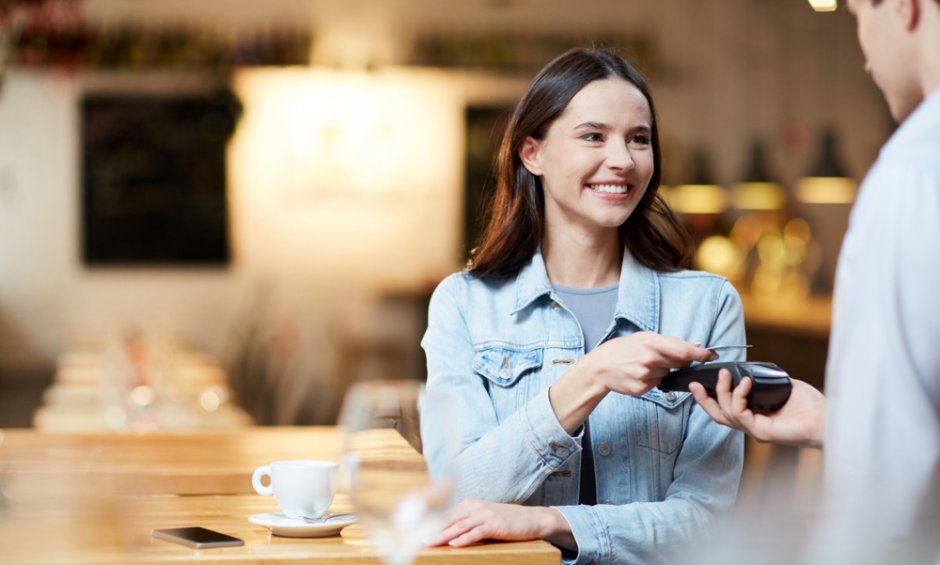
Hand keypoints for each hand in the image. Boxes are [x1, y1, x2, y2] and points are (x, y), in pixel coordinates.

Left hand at [425, 499, 573, 548]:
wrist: (531, 519)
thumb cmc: (505, 521)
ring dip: (443, 535)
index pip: (445, 515)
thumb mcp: (484, 517)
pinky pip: (477, 532)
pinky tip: (454, 544)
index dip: (430, 524)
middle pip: (449, 520)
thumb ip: (467, 521)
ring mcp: (485, 515)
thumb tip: (447, 532)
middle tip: (416, 540)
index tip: (415, 532)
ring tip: (430, 543)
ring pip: (459, 526)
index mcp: (469, 504)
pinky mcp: (495, 524)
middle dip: (431, 530)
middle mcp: (475, 507)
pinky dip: (465, 538)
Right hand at [586, 331, 716, 396]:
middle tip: (665, 357)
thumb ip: (672, 342)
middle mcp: (649, 359)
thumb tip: (697, 345)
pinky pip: (658, 383)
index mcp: (651, 343)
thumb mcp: (645, 337)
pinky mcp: (642, 388)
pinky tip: (640, 374)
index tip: (712, 355)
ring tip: (644, 364)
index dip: (701, 354)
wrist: (601, 366)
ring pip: (668, 374)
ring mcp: (645, 375)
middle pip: (679, 363)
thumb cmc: (624, 348)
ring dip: (663, 370)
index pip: (684, 350)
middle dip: (680, 361)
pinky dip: (654, 379)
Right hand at [689, 370, 825, 447]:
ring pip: (726, 414)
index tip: (702, 382)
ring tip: (726, 374)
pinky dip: (739, 396)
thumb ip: (763, 380)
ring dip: (722, 392)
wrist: (829, 419)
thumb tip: (748, 371)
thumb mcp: (781, 386)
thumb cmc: (811, 405)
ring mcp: (756, 431)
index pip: (726, 410)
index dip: (712, 398)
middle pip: (719, 416)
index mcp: (755, 416)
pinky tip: (746, 383)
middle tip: (695, 383)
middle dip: (704, 400)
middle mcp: (753, 426)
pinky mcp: (762, 433)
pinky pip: (740, 414)